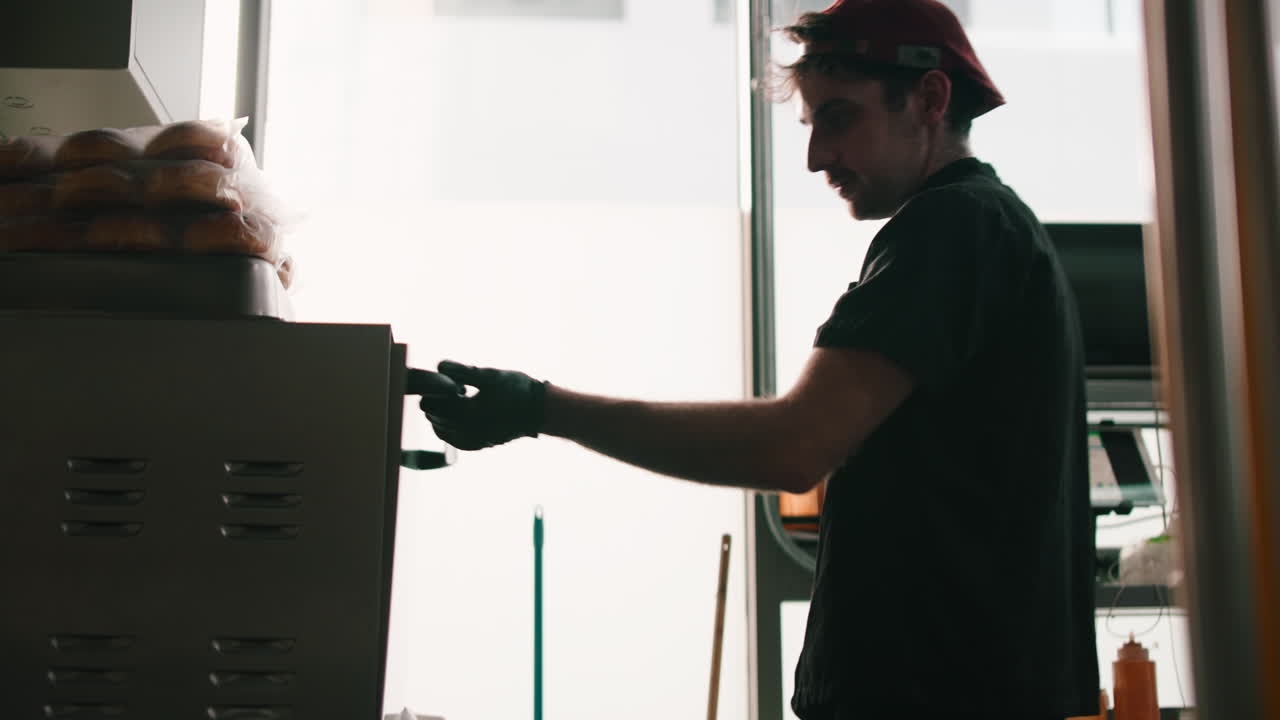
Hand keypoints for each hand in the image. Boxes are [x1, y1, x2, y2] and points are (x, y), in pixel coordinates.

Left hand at [417, 360, 547, 450]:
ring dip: (444, 414)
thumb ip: (460, 371)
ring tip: (463, 402)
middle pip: (433, 417)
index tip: (456, 384)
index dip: (436, 390)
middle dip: (440, 402)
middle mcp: (465, 432)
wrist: (542, 411)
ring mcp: (473, 441)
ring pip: (441, 430)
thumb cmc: (518, 390)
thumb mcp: (488, 375)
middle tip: (461, 390)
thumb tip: (438, 366)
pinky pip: (455, 440)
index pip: (428, 405)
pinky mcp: (481, 445)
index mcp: (464, 414)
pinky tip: (461, 418)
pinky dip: (452, 429)